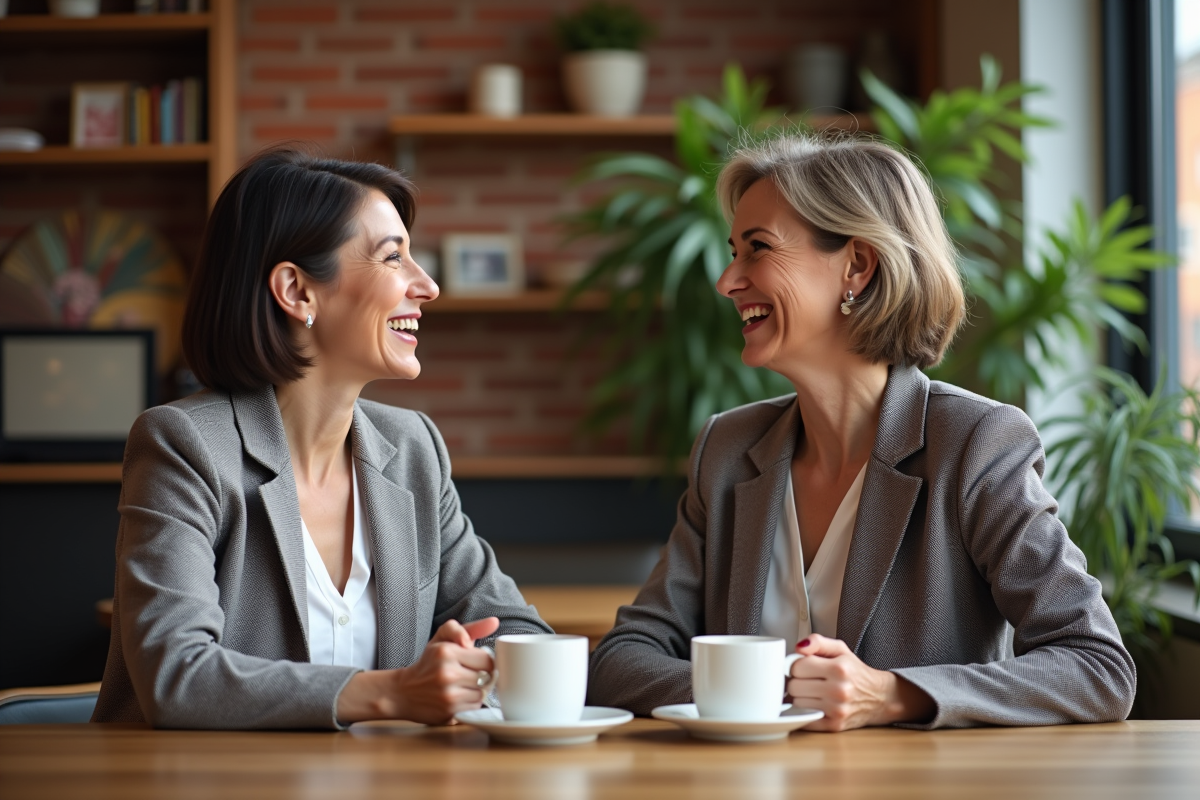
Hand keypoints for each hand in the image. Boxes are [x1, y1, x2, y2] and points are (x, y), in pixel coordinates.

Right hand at [336, 617, 499, 725]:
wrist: (402, 692)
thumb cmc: (427, 663)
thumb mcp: (443, 638)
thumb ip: (470, 628)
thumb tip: (494, 622)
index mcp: (447, 652)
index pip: (487, 659)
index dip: (483, 661)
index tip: (475, 662)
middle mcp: (447, 673)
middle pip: (487, 676)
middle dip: (481, 675)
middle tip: (468, 674)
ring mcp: (448, 695)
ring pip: (482, 693)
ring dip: (476, 690)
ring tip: (462, 686)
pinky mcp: (448, 713)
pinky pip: (474, 707)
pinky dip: (469, 703)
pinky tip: (458, 697)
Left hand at [786, 634, 933, 731]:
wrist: (880, 697)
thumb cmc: (856, 672)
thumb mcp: (840, 649)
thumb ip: (818, 642)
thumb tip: (798, 647)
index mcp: (839, 668)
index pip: (797, 667)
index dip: (796, 666)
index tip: (803, 667)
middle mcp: (839, 690)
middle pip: (794, 686)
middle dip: (797, 681)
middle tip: (808, 680)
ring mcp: (837, 710)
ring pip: (797, 703)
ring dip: (801, 697)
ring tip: (813, 692)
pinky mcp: (835, 725)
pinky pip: (805, 719)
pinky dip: (805, 712)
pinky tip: (815, 704)